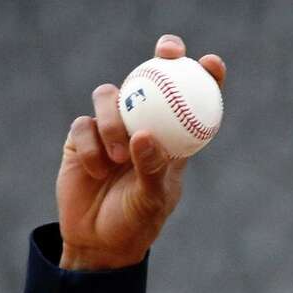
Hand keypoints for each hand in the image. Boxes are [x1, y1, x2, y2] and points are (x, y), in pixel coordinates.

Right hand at [58, 34, 224, 270]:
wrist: (98, 241)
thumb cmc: (137, 221)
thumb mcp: (152, 199)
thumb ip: (152, 168)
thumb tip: (145, 135)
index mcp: (174, 138)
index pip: (193, 100)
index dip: (205, 76)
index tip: (212, 62)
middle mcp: (144, 125)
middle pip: (153, 78)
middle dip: (162, 58)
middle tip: (167, 52)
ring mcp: (110, 129)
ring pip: (110, 97)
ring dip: (114, 121)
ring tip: (119, 156)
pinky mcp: (80, 138)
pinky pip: (83, 125)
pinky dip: (90, 146)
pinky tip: (97, 169)